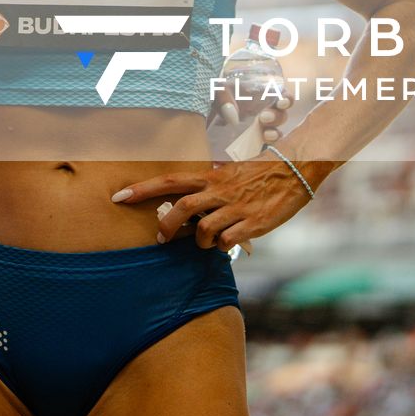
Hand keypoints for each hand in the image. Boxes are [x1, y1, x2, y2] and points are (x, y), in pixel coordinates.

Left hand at [112, 155, 334, 252]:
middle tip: (161, 238)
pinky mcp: (253, 224)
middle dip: (166, 226)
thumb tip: (190, 196)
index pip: (170, 181)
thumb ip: (210, 183)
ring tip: (205, 241)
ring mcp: (236, 207)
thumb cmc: (261, 172)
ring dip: (199, 241)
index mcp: (211, 176)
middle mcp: (220, 190)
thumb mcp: (230, 172)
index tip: (119, 197)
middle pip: (181, 208)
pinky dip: (222, 246)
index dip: (142, 189)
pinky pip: (227, 241)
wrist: (295, 169)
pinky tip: (228, 242)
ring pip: (203, 230)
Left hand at [215, 91, 292, 144]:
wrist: (210, 117)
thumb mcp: (219, 93)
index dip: (287, 99)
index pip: (282, 96)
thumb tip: (232, 116)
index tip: (282, 103)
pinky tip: (259, 148)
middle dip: (277, 117)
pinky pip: (264, 148)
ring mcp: (261, 129)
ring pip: (276, 133)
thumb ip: (224, 98)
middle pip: (281, 116)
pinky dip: (263, 149)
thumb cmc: (220, 99)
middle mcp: (266, 113)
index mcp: (262, 96)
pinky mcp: (255, 144)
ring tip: (265, 135)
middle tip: (264, 117)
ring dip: (274, 134)